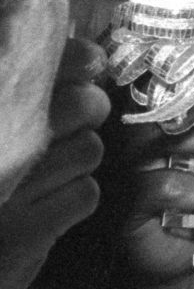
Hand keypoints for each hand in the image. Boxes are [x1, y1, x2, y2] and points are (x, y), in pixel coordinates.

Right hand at [0, 37, 112, 288]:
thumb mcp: (7, 131)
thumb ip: (32, 95)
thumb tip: (88, 57)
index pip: (47, 67)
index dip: (79, 60)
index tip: (91, 65)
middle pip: (81, 104)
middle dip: (88, 109)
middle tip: (72, 120)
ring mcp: (6, 188)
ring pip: (90, 148)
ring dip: (80, 156)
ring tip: (50, 168)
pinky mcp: (24, 231)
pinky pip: (85, 193)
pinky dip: (76, 196)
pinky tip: (49, 202)